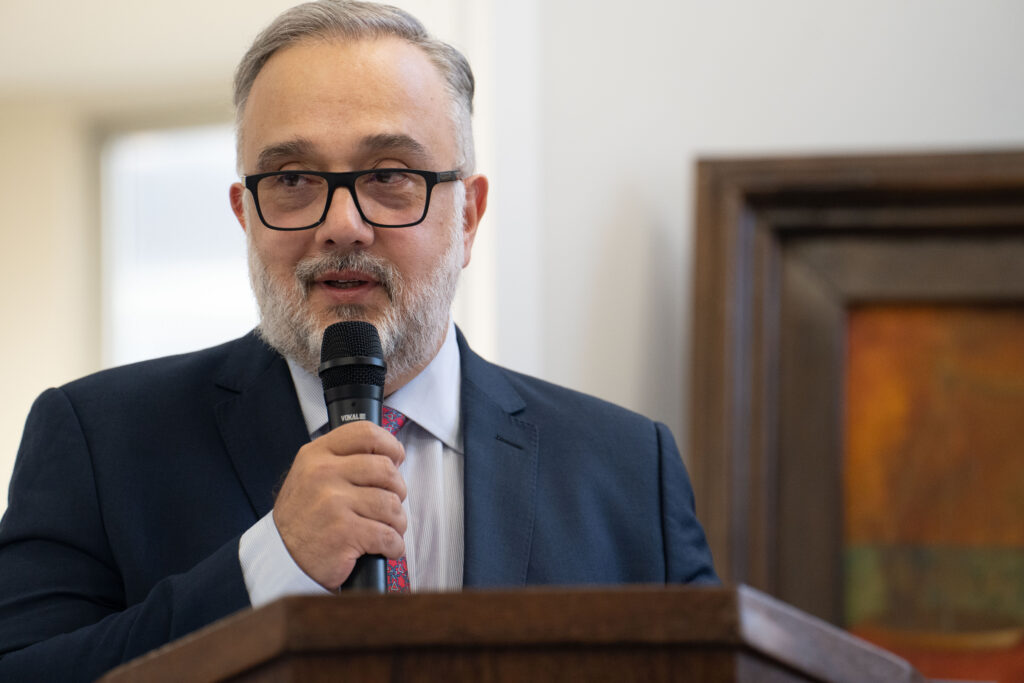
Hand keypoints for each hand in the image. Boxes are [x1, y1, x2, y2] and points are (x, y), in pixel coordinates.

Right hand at [272, 421, 406, 588]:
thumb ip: (345, 459)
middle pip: (386, 469)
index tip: (396, 459)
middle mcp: (323, 474)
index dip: (390, 445)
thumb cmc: (305, 516)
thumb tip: (391, 456)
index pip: (366, 433)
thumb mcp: (312, 474)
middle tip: (390, 504)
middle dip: (397, 490)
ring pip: (391, 504)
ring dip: (397, 521)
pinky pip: (388, 535)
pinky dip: (394, 545)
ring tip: (388, 529)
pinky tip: (386, 547)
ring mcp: (333, 503)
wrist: (282, 557)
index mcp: (317, 454)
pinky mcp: (344, 533)